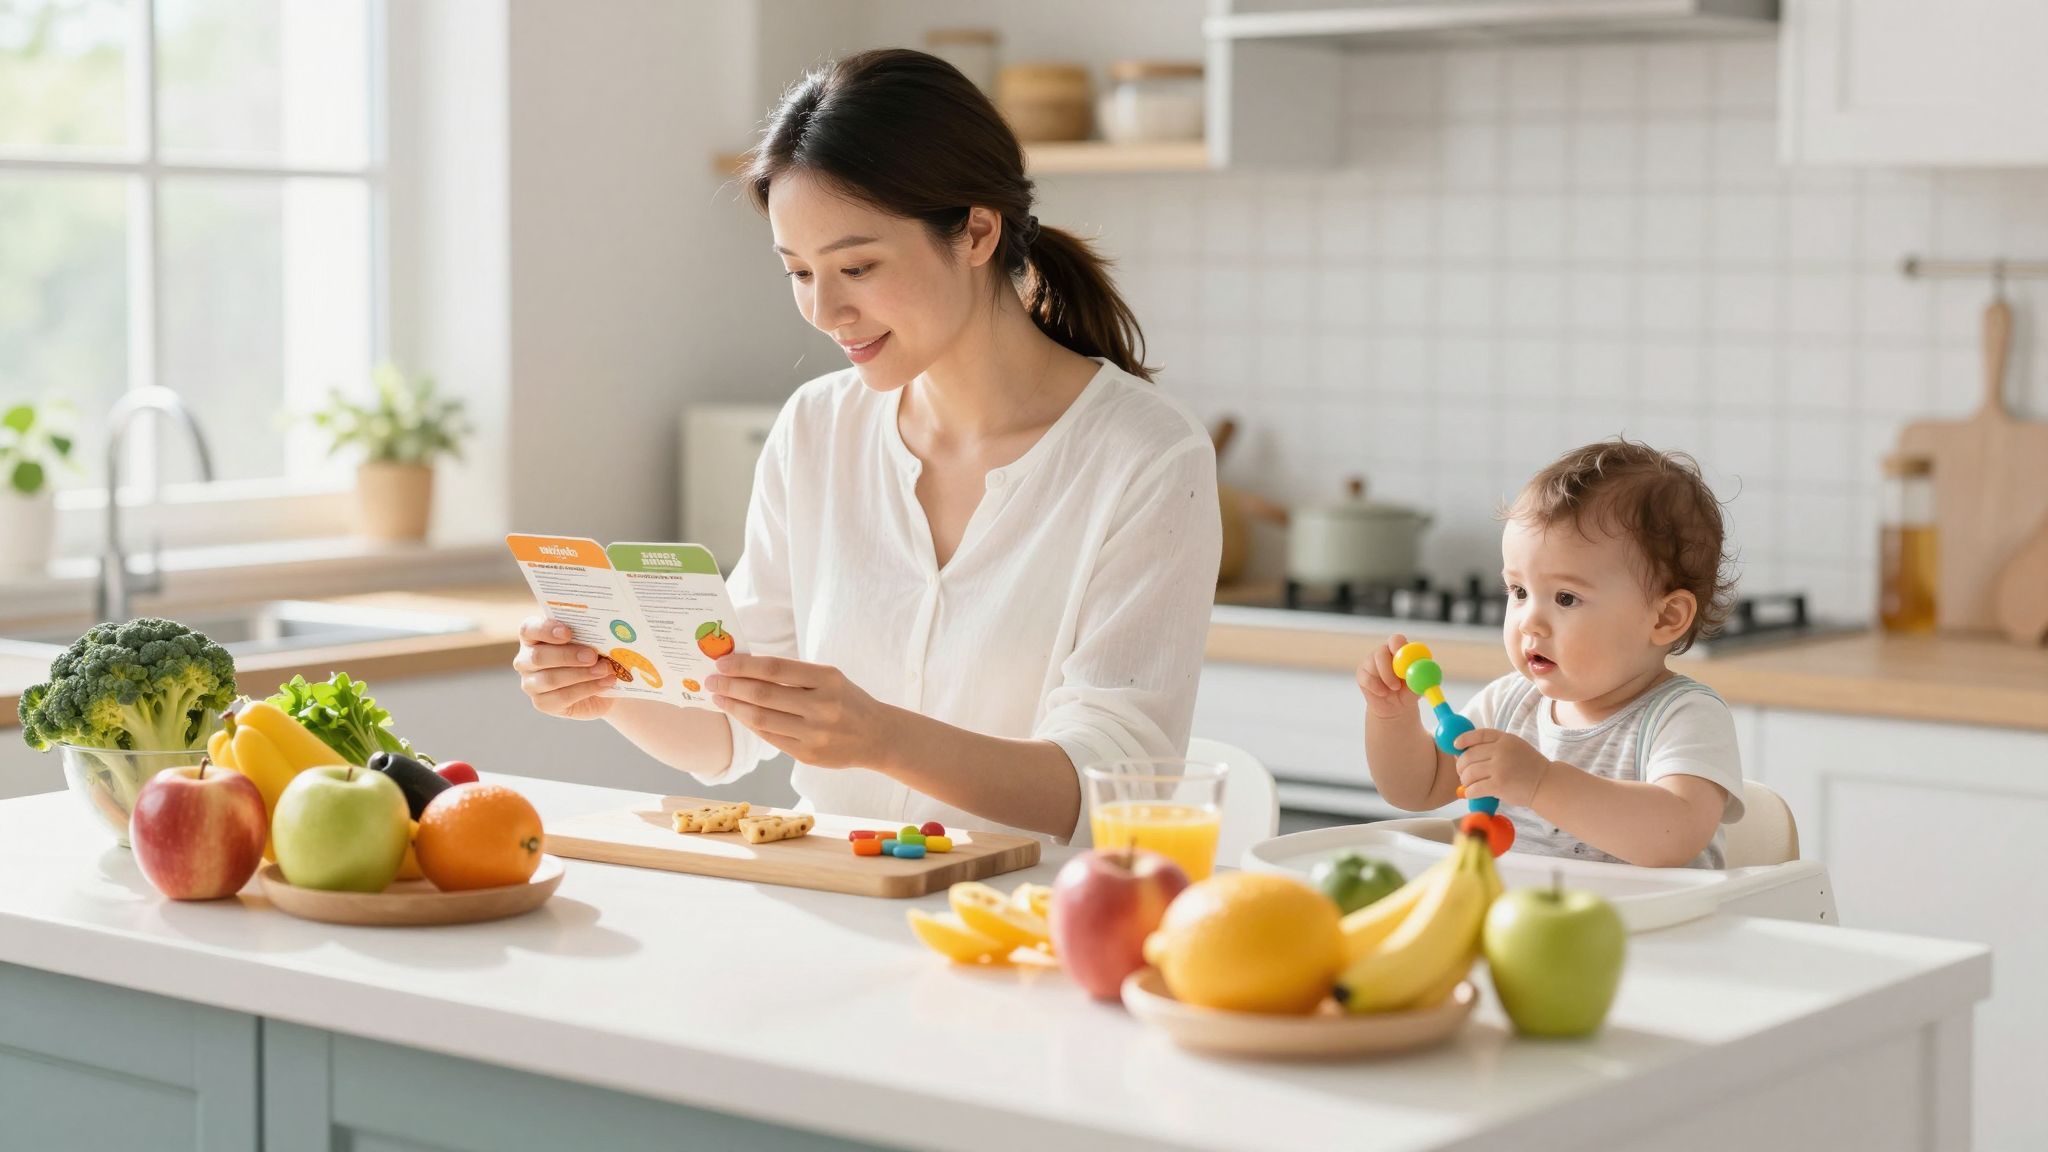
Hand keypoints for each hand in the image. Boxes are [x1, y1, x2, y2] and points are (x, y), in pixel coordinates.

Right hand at [513, 617, 619, 720]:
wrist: (602, 680)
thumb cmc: (592, 650)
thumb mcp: (590, 638)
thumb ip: (588, 631)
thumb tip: (603, 630)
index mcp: (532, 635)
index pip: (529, 629)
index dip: (546, 630)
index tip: (568, 633)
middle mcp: (526, 659)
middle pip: (538, 657)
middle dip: (567, 656)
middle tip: (592, 655)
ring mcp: (531, 683)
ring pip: (550, 679)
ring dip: (581, 674)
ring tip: (604, 670)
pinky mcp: (542, 703)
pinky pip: (561, 697)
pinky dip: (587, 689)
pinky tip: (605, 683)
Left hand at [706, 654, 898, 768]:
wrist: (877, 736)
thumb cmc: (847, 700)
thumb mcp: (830, 678)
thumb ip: (793, 674)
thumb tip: (746, 668)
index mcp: (827, 679)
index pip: (775, 669)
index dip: (744, 665)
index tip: (722, 662)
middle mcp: (822, 707)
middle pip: (763, 695)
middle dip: (731, 686)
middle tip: (711, 680)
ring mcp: (814, 734)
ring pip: (761, 719)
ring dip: (734, 706)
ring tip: (719, 697)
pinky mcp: (807, 755)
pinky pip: (769, 738)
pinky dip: (750, 724)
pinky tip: (739, 714)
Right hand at [1358, 632, 1419, 719]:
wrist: (1395, 706)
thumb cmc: (1409, 692)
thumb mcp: (1419, 686)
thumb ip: (1421, 677)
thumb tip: (1424, 671)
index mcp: (1400, 650)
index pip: (1397, 640)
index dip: (1399, 647)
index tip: (1403, 661)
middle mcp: (1384, 652)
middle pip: (1381, 651)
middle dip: (1388, 668)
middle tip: (1396, 686)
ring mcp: (1370, 661)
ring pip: (1373, 666)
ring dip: (1385, 682)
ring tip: (1394, 690)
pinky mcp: (1362, 672)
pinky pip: (1366, 679)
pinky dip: (1377, 689)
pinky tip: (1383, 693)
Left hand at [1453, 728, 1552, 808]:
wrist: (1546, 784)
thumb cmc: (1528, 767)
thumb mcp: (1515, 747)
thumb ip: (1494, 746)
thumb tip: (1464, 751)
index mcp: (1505, 739)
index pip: (1478, 735)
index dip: (1463, 739)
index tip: (1456, 746)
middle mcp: (1501, 750)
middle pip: (1468, 756)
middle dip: (1460, 766)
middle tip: (1462, 773)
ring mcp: (1499, 767)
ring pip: (1469, 773)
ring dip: (1464, 780)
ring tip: (1468, 784)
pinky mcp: (1498, 785)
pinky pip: (1474, 788)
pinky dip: (1469, 792)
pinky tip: (1471, 793)